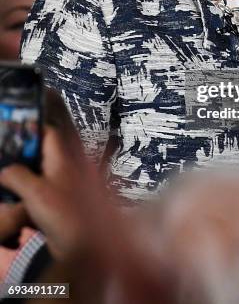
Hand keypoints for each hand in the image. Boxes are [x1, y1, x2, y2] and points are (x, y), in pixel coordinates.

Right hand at [0, 127, 90, 259]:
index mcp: (63, 159)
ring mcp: (64, 188)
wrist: (90, 246)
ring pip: (38, 176)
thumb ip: (17, 176)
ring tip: (6, 184)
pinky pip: (40, 197)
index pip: (48, 133)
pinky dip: (27, 199)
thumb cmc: (67, 215)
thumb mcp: (36, 192)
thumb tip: (4, 170)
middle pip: (41, 155)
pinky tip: (15, 204)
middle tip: (4, 163)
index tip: (12, 136)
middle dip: (22, 158)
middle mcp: (65, 169)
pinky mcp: (60, 207)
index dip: (31, 131)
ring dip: (22, 181)